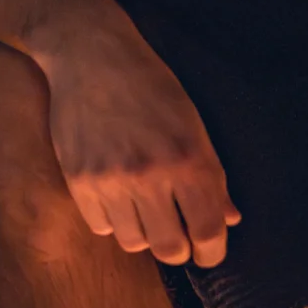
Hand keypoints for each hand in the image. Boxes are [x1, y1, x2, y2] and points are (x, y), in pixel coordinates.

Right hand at [38, 26, 239, 267]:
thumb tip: (229, 218)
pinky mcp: (78, 181)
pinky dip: (112, 219)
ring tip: (142, 206)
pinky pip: (101, 227)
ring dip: (143, 231)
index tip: (207, 251)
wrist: (90, 55)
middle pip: (170, 249)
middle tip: (177, 233)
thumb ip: (212, 175)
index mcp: (189, 159)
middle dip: (178, 248)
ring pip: (134, 242)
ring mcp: (111, 180)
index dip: (212, 252)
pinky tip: (115, 194)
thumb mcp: (192, 123)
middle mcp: (151, 175)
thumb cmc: (149, 85)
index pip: (208, 232)